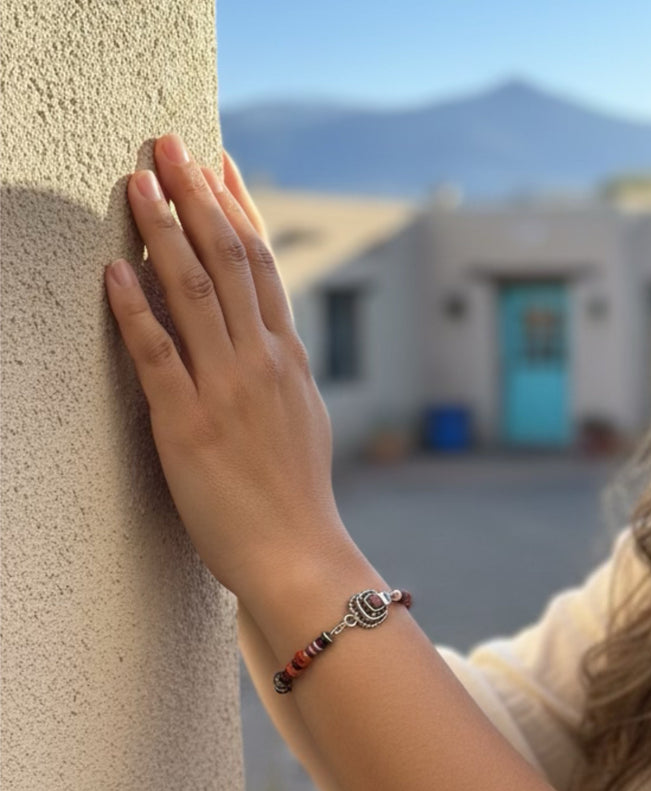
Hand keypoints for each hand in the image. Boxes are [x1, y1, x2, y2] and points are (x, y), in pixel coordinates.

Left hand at [104, 133, 345, 600]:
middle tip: (170, 144)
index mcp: (289, 361)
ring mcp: (225, 391)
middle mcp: (261, 363)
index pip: (263, 267)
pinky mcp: (187, 425)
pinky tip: (114, 270)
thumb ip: (284, 372)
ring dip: (164, 231)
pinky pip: (157, 355)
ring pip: (194, 293)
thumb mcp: (304, 421)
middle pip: (229, 261)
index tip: (218, 166)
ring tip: (138, 181)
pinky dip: (134, 308)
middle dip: (197, 196)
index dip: (237, 210)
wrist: (299, 554)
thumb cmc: (299, 497)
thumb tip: (269, 338)